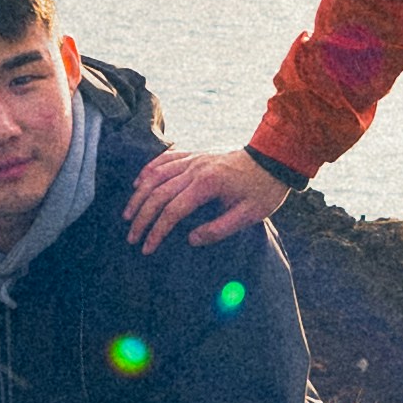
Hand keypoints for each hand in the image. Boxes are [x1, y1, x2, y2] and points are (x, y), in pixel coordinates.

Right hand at [131, 142, 286, 246]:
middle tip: (132, 237)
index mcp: (208, 185)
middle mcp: (195, 169)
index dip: (156, 231)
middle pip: (158, 194)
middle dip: (142, 218)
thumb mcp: (249, 215)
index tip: (147, 248)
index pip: (172, 211)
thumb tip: (190, 240)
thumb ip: (219, 229)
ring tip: (128, 214)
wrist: (274, 158)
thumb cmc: (264, 189)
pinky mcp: (195, 154)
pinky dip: (149, 170)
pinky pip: (165, 158)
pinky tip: (139, 182)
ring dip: (139, 195)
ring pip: (156, 174)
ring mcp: (194, 158)